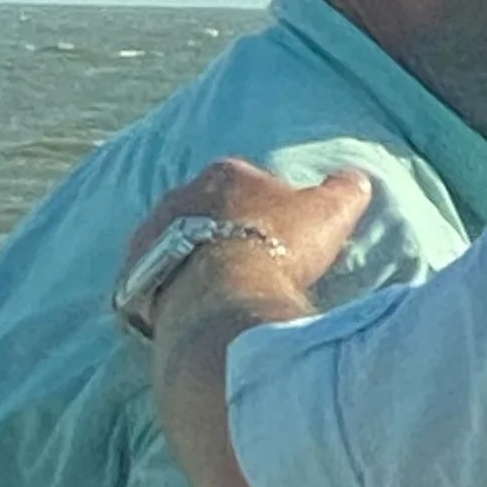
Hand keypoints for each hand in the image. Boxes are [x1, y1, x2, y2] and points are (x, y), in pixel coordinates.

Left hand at [120, 158, 374, 303]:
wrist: (226, 298)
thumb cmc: (278, 249)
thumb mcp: (328, 214)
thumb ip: (342, 191)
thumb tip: (354, 178)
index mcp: (225, 174)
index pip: (247, 182)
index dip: (266, 208)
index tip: (279, 236)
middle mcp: (180, 196)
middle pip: (206, 211)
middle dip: (223, 232)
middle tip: (248, 264)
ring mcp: (151, 236)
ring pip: (174, 244)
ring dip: (191, 262)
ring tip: (218, 293)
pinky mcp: (133, 277)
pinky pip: (150, 283)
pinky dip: (165, 294)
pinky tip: (186, 312)